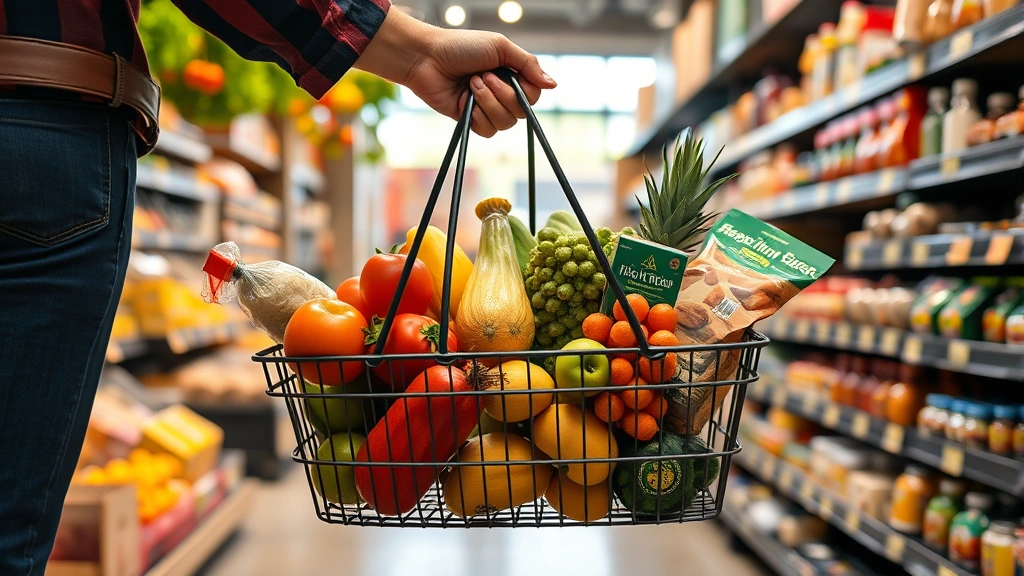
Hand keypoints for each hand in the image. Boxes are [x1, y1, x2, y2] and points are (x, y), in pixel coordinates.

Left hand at [355, 9, 555, 136]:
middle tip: (483, 76)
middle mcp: (502, 93)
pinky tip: (465, 101)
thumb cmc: (461, 47)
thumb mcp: (500, 47)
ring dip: (488, 102)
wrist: (427, 58)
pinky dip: (478, 116)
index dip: (525, 91)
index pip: (534, 95)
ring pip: (505, 123)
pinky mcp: (471, 120)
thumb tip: (554, 85)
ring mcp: (486, 108)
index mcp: (511, 75)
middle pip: (522, 113)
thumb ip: (528, 65)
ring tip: (471, 84)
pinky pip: (487, 131)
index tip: (509, 75)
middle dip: (503, 95)